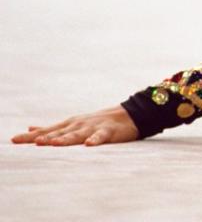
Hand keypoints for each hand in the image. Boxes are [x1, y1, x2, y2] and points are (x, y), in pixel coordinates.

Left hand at [11, 105, 138, 146]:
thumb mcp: (72, 123)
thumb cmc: (97, 122)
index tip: (14, 140)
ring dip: (66, 138)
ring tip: (54, 143)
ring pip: (77, 134)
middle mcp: (78, 125)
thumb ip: (51, 128)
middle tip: (33, 142)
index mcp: (68, 125)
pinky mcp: (108, 132)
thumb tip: (30, 129)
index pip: (46, 131)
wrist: (128, 115)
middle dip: (46, 137)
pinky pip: (100, 137)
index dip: (30, 137)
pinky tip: (89, 145)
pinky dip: (95, 140)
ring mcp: (92, 128)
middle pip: (59, 133)